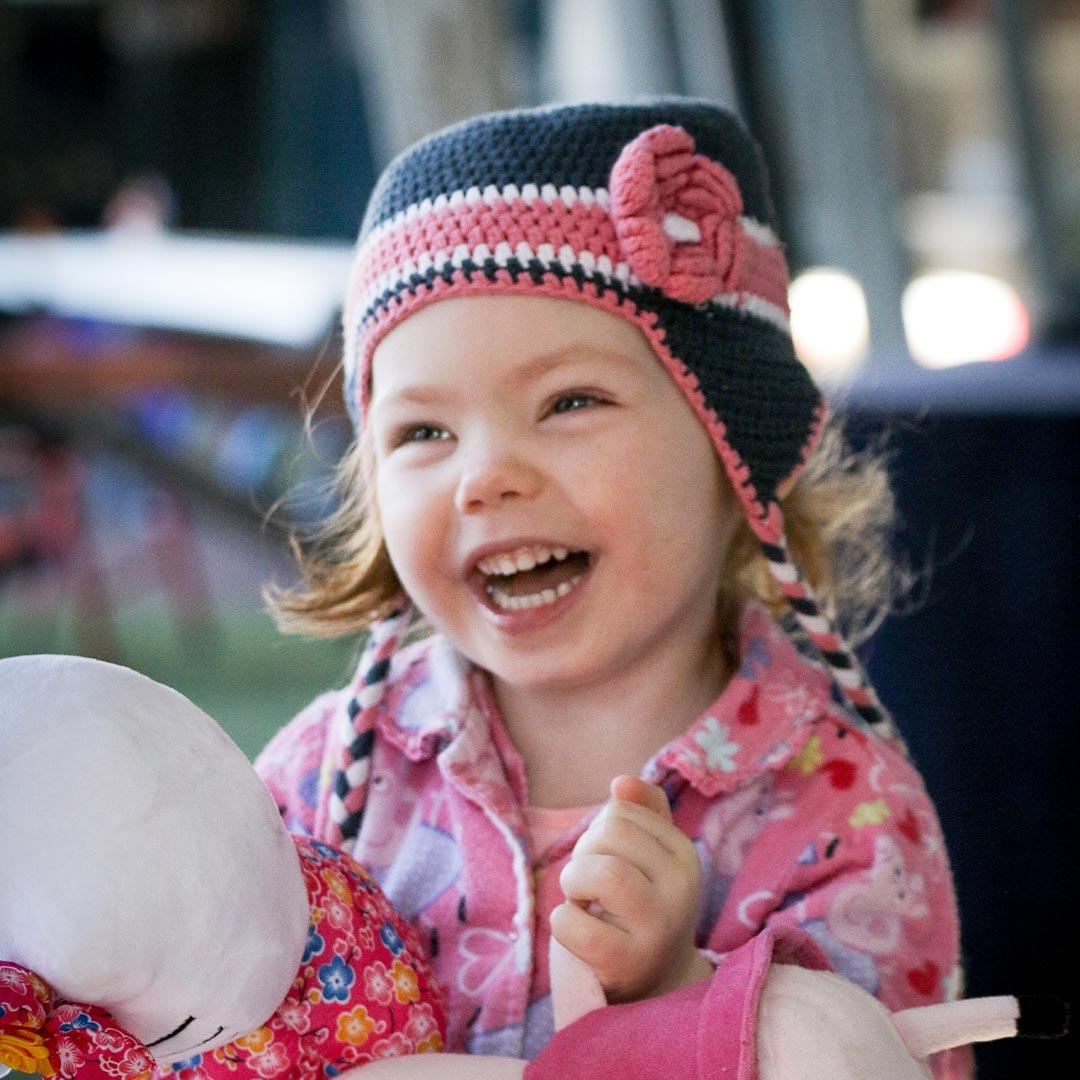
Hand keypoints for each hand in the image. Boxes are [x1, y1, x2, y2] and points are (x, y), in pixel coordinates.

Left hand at [550, 775, 712, 1001]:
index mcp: (684, 855)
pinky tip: (574, 930)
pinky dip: (561, 921)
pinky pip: (574, 924)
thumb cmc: (641, 907)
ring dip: (573, 881)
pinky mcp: (628, 964)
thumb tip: (620, 782)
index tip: (608, 860)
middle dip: (583, 852)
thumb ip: (640, 812)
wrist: (657, 984)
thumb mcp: (649, 858)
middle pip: (609, 832)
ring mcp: (658, 928)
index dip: (599, 830)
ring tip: (581, 902)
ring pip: (601, 871)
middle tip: (589, 885)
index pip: (621, 811)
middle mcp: (681, 888)